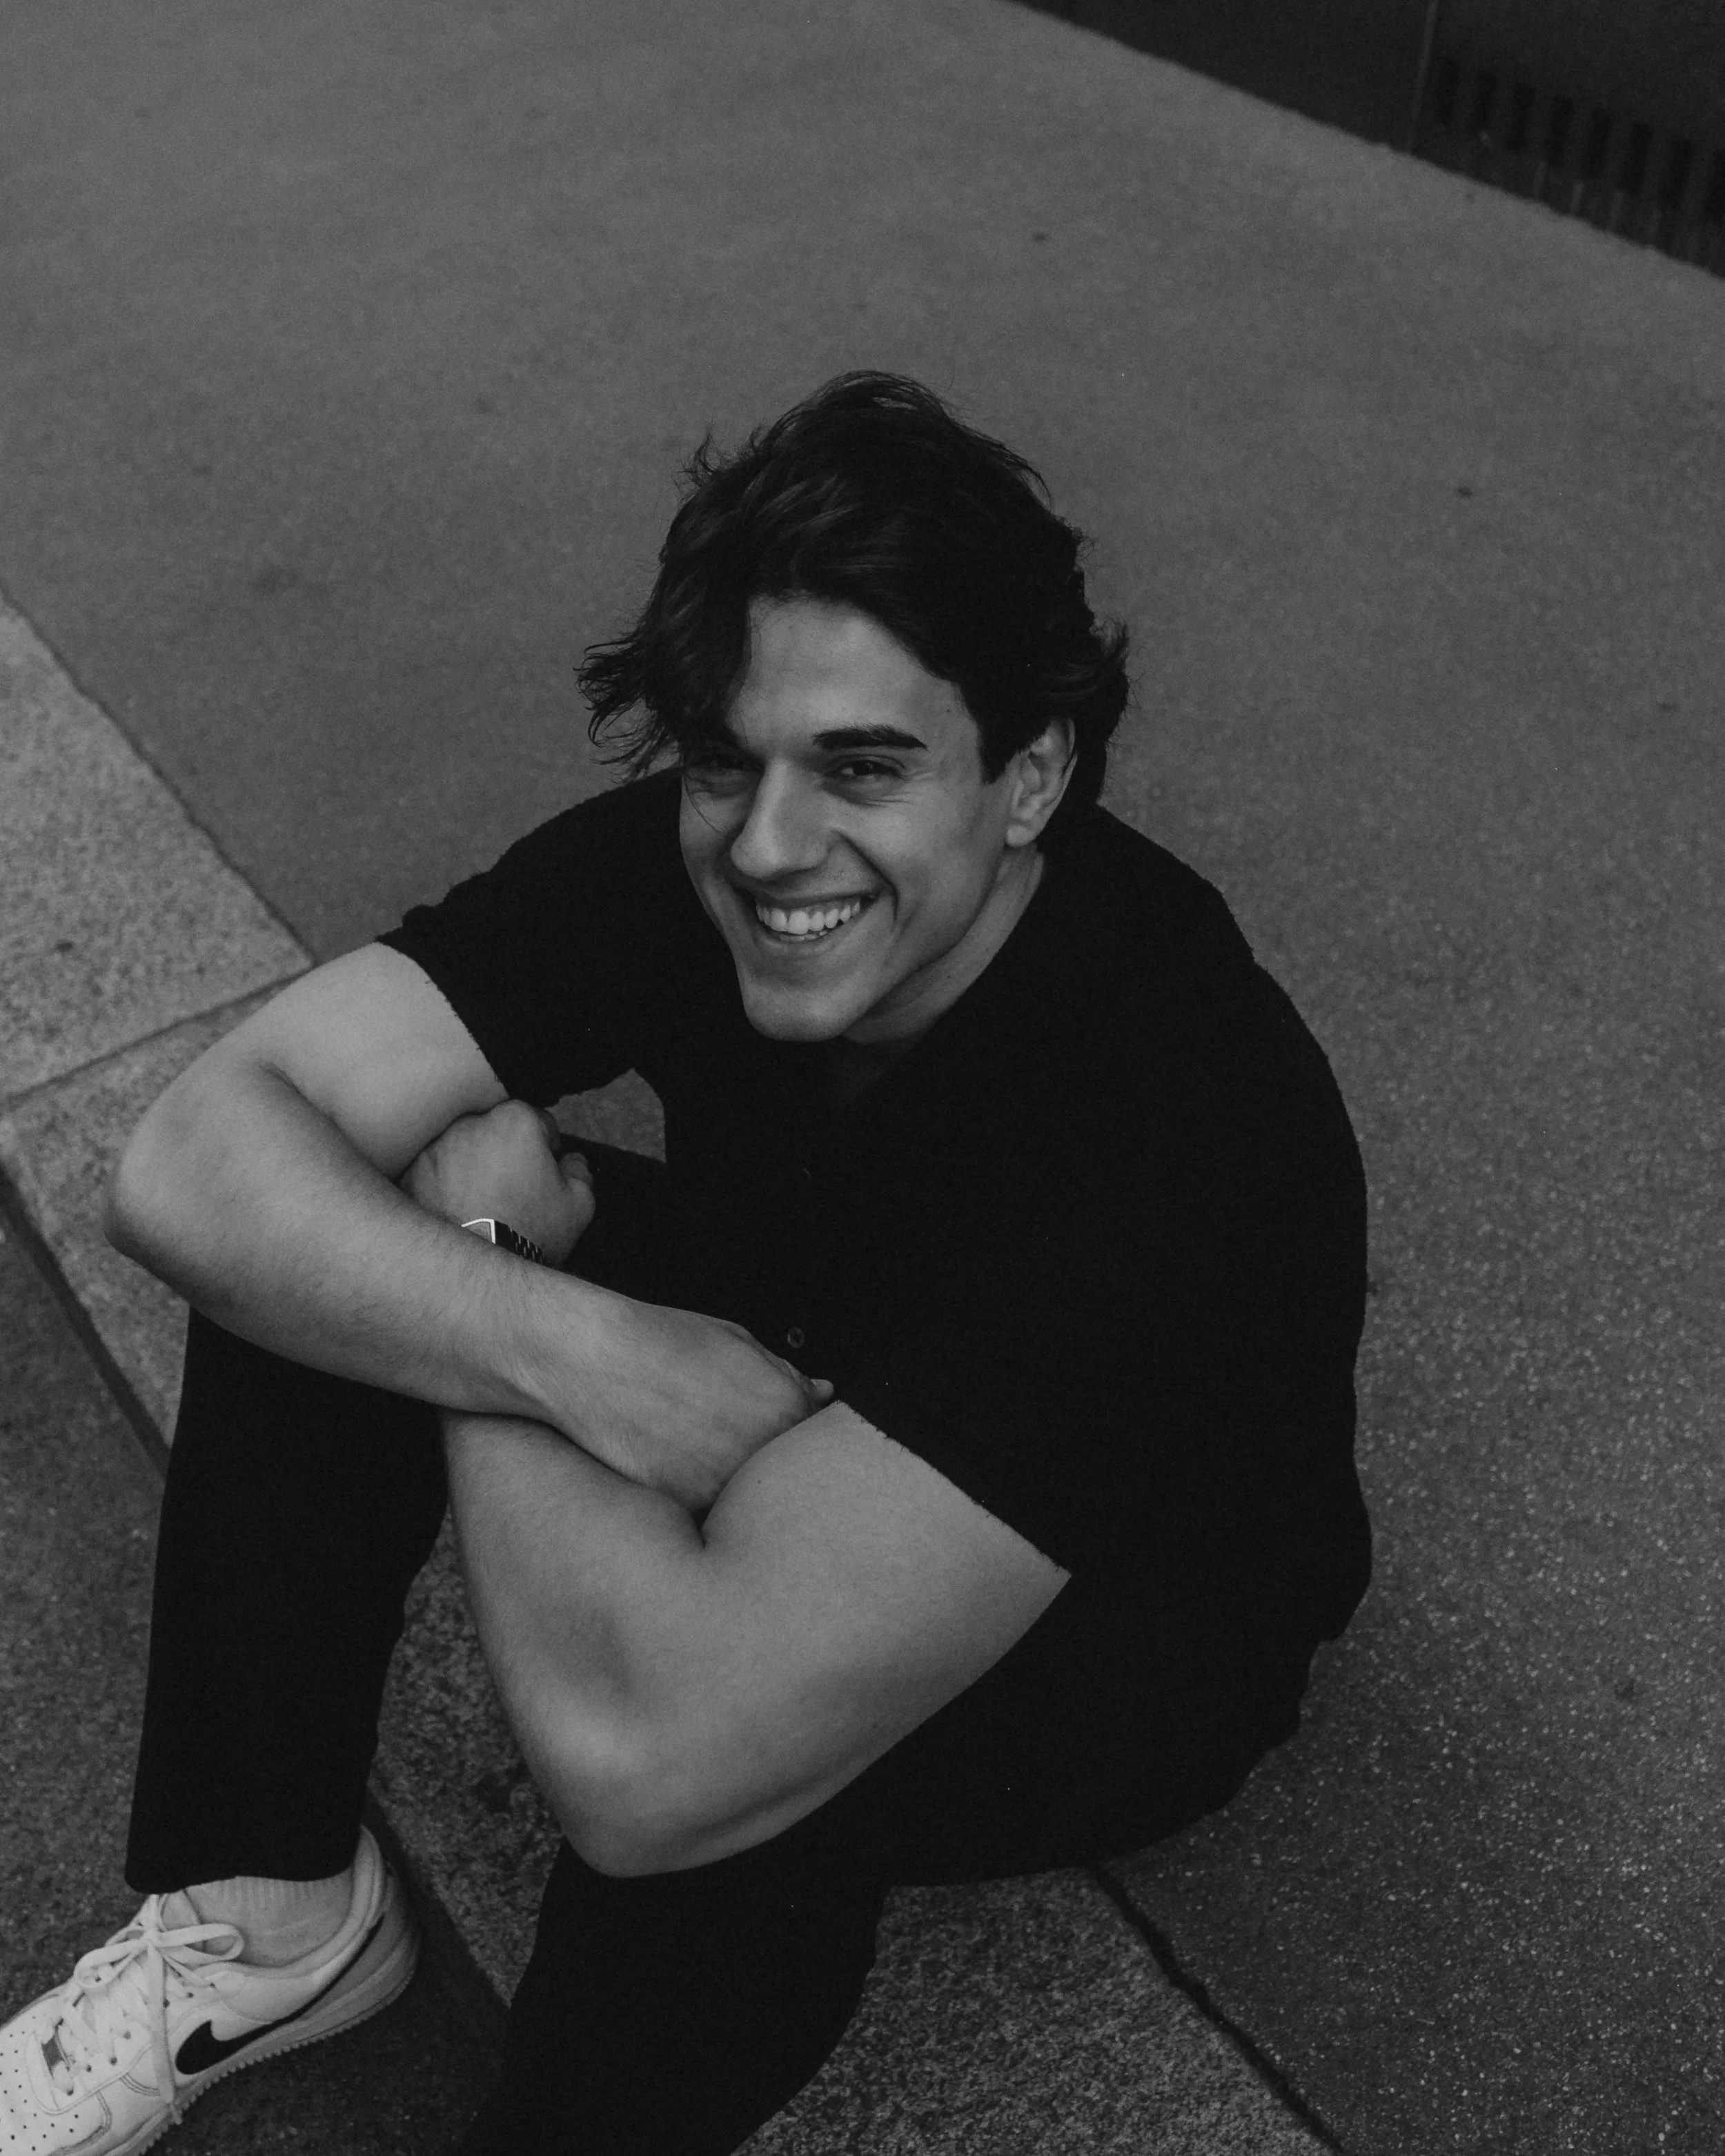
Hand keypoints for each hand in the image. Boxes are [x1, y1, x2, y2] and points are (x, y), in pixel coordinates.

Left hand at [402, 1100, 594, 1265]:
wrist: (474, 1273)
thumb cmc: (529, 1233)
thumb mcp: (578, 1205)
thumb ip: (580, 1171)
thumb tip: (571, 1162)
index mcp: (515, 1119)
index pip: (539, 1123)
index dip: (548, 1151)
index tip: (544, 1175)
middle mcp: (470, 1124)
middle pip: (498, 1131)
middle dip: (508, 1154)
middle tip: (515, 1192)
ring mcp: (436, 1147)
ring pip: (465, 1150)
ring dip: (475, 1167)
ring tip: (486, 1205)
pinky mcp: (412, 1173)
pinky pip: (437, 1172)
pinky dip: (447, 1185)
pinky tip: (461, 1212)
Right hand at [549, 1294, 833, 1511]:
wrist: (593, 1361)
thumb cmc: (663, 1343)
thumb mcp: (736, 1342)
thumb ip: (787, 1375)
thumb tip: (826, 1391)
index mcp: (787, 1408)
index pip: (812, 1440)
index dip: (780, 1431)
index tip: (750, 1422)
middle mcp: (765, 1453)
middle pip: (782, 1475)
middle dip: (761, 1461)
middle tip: (716, 1434)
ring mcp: (725, 1485)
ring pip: (745, 1498)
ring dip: (730, 1484)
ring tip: (689, 1444)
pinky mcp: (685, 1507)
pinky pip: (706, 1512)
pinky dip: (695, 1496)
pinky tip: (669, 1463)